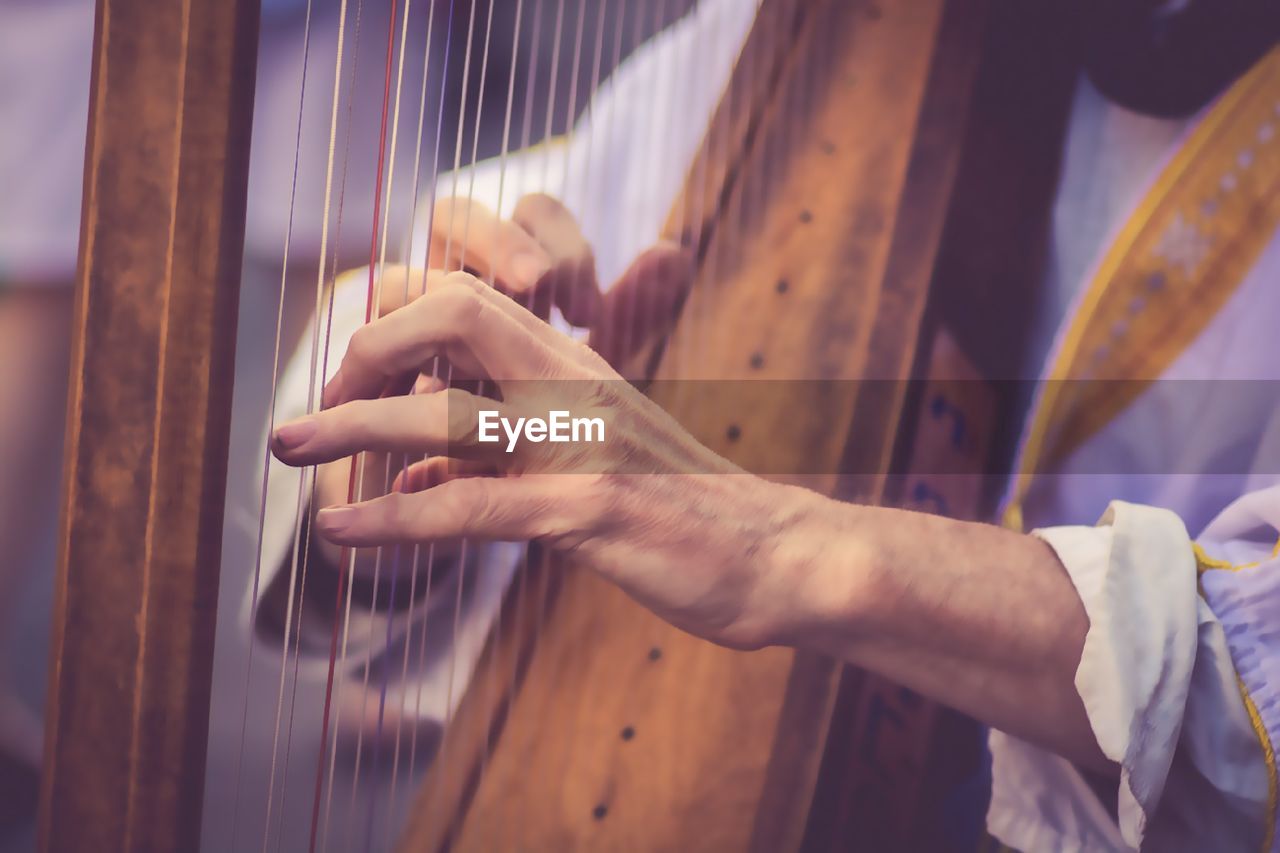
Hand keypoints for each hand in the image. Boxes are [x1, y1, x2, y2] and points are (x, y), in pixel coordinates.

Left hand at [274, 270, 835, 648]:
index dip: (397, 325)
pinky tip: (341, 531)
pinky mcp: (591, 509)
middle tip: (315, 410)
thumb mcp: (585, 466)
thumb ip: (498, 458)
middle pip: (455, 312)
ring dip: (351, 428)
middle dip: (368, 347)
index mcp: (574, 367)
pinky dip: (398, 518)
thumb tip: (406, 473)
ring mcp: (584, 443)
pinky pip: (476, 505)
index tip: (353, 385)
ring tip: (283, 448)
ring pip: (448, 409)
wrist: (775, 556)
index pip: (471, 296)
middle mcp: (576, 385)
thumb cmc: (681, 514)